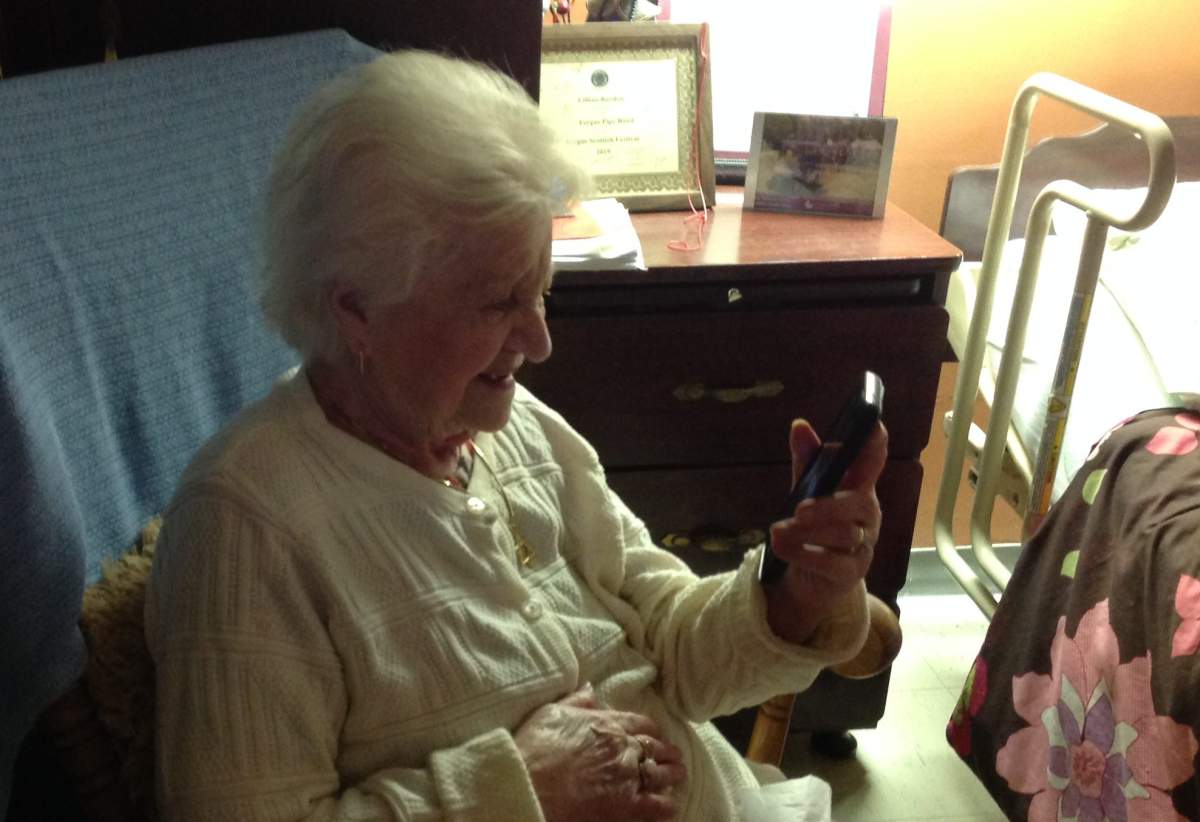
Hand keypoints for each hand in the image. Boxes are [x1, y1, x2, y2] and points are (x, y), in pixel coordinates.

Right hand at [513, 683, 686, 821]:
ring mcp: (629, 777)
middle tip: (674, 755)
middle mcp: (625, 748)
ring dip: (673, 773)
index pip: (641, 724)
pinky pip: (659, 806)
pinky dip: (668, 805)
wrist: (530, 786)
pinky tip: (671, 805)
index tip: (654, 734)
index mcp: (609, 724)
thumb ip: (576, 701)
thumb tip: (590, 688)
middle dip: (666, 751)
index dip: (650, 730)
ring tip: (679, 774)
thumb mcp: (552, 713)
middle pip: (655, 747)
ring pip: (662, 774)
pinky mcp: (628, 806)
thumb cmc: (535, 749)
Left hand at [765, 418, 887, 644]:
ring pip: (844, 535)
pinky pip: (834, 564)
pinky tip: (782, 548)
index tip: (874, 426)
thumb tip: (800, 425)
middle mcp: (867, 516)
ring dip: (806, 532)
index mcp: (858, 488)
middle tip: (799, 509)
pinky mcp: (852, 573)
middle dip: (830, 505)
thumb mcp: (807, 491)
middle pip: (860, 503)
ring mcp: (863, 545)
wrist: (811, 579)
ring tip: (777, 531)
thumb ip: (806, 462)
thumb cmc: (814, 528)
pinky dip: (805, 555)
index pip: (873, 463)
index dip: (875, 446)